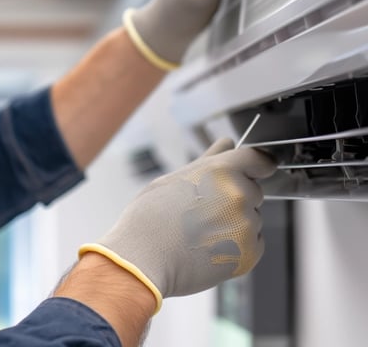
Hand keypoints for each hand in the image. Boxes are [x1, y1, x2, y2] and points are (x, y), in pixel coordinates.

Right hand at [79, 138, 276, 310]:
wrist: (143, 259)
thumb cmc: (151, 216)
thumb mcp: (174, 179)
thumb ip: (209, 161)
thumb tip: (227, 143)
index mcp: (222, 170)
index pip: (259, 159)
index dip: (257, 165)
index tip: (254, 171)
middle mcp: (240, 194)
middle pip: (253, 191)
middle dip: (235, 199)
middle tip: (202, 212)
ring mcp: (247, 225)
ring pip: (252, 219)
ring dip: (235, 224)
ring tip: (199, 233)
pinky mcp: (249, 253)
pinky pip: (253, 243)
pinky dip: (237, 246)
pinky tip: (208, 248)